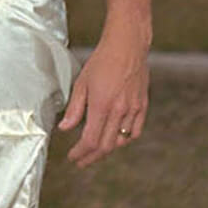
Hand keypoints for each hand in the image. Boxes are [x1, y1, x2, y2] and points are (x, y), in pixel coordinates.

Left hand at [58, 29, 149, 167]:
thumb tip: (65, 128)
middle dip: (91, 157)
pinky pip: (135, 131)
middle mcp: (120, 111)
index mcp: (102, 106)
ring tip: (95, 150)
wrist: (127, 46)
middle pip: (106, 146)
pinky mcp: (142, 106)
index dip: (81, 153)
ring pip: (121, 141)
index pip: (91, 140)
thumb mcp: (81, 83)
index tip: (73, 157)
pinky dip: (124, 140)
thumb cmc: (102, 61)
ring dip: (107, 149)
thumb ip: (74, 109)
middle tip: (81, 161)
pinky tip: (116, 140)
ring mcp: (133, 110)